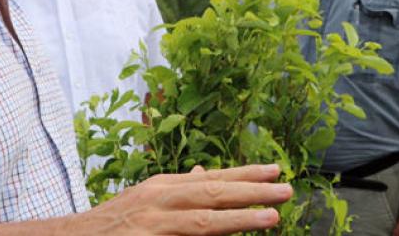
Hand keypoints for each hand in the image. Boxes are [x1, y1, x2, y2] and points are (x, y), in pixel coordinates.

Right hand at [82, 164, 291, 234]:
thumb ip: (177, 191)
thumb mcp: (145, 201)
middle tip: (286, 189)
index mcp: (162, 188)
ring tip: (271, 217)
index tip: (275, 172)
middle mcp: (157, 200)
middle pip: (212, 193)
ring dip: (239, 219)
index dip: (245, 175)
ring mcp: (150, 224)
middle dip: (252, 192)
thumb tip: (204, 173)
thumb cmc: (112, 226)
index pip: (211, 178)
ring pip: (202, 221)